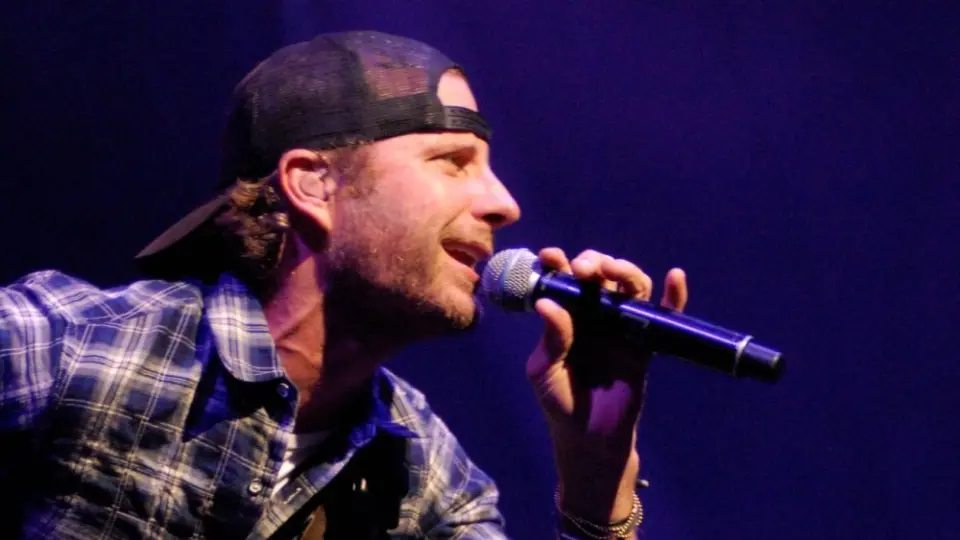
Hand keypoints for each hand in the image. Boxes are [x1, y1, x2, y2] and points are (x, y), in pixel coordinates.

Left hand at [526, 247, 688, 522]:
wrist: (589, 437)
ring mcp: (621, 325)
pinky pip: (662, 315)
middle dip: (592, 262)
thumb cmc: (560, 401)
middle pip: (598, 274)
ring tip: (613, 271)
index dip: (557, 263)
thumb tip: (547, 303)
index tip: (550, 256)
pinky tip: (675, 277)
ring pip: (629, 286)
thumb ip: (551, 338)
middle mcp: (593, 313)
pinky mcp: (646, 342)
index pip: (562, 280)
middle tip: (584, 269)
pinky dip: (673, 295)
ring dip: (624, 270)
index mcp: (565, 315)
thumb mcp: (545, 370)